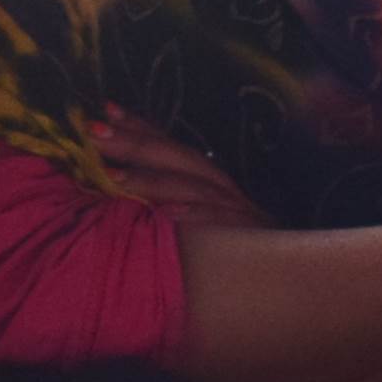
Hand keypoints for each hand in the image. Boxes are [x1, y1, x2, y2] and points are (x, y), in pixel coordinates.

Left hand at [98, 115, 268, 231]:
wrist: (287, 273)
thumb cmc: (235, 247)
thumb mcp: (199, 218)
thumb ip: (166, 201)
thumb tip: (120, 184)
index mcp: (207, 178)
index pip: (170, 144)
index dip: (140, 125)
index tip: (105, 109)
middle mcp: (220, 185)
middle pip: (176, 157)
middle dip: (136, 142)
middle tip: (94, 132)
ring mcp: (236, 207)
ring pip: (192, 186)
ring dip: (153, 179)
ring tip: (114, 176)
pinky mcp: (248, 232)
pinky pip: (220, 222)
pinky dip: (195, 215)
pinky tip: (168, 214)